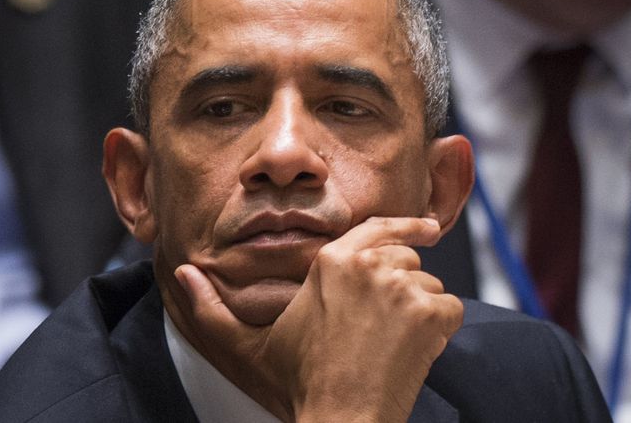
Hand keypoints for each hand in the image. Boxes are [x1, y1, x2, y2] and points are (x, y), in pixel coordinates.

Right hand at [174, 217, 463, 421]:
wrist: (340, 421)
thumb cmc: (297, 384)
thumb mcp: (247, 346)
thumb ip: (210, 307)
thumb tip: (182, 272)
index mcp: (330, 261)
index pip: (378, 227)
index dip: (406, 226)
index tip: (427, 226)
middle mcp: (369, 265)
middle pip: (406, 258)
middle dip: (400, 285)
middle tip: (381, 325)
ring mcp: (402, 287)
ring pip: (428, 284)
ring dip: (418, 310)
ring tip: (390, 344)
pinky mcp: (430, 313)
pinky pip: (449, 307)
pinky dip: (439, 329)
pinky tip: (413, 350)